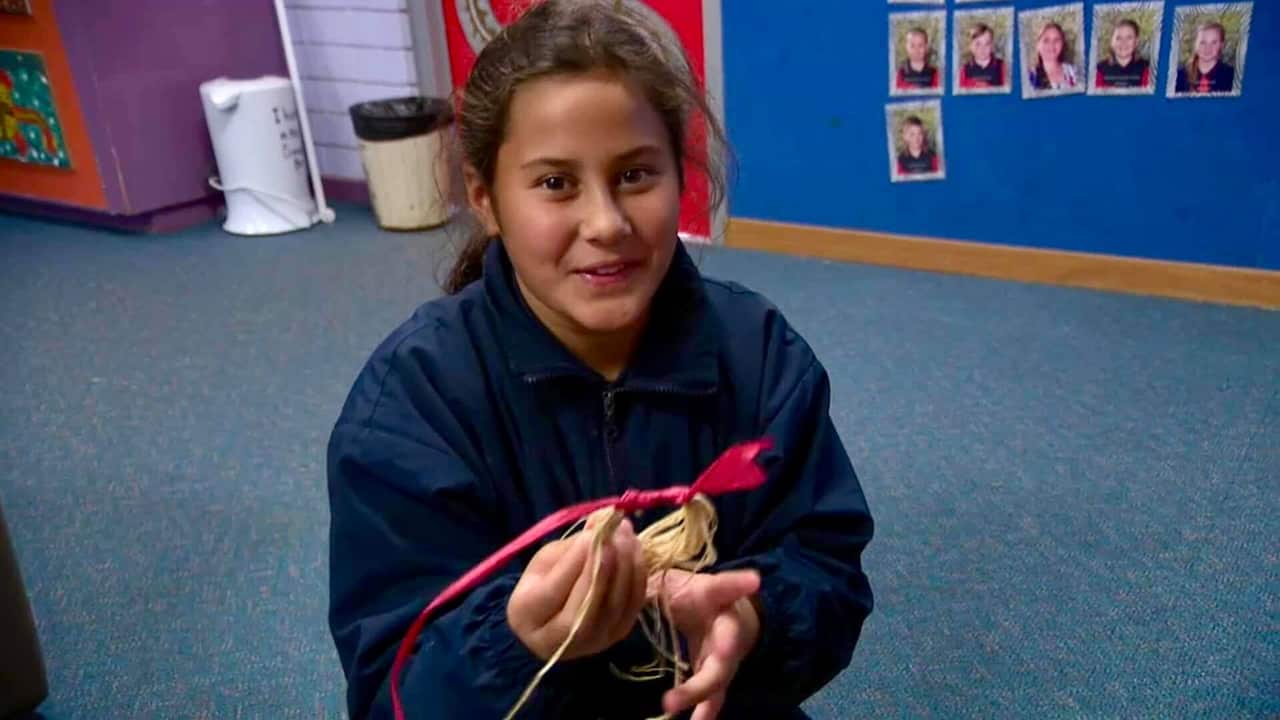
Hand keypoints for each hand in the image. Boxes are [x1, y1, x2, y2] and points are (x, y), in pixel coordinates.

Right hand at [507, 516, 647, 661]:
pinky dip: (637, 576)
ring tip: (627, 535)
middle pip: (587, 605)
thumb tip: (600, 527)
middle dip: (605, 565)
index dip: (575, 563)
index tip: (592, 535)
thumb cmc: (542, 584)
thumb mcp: (544, 561)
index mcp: (527, 615)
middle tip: (615, 533)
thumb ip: (571, 547)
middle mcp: (558, 639)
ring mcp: (591, 643)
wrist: (554, 619)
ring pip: (614, 607)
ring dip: (626, 566)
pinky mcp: (617, 636)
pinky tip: (636, 550)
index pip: (553, 592)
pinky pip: (632, 606)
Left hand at [655, 569, 761, 719]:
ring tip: (674, 704)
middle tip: (722, 651)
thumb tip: (624, 588)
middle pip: (727, 639)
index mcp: (715, 595)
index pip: (725, 586)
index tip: (753, 581)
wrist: (723, 613)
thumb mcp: (674, 582)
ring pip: (718, 673)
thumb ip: (652, 585)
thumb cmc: (692, 594)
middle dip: (723, 647)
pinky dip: (705, 712)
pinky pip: (714, 697)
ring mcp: (727, 654)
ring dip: (699, 690)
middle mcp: (728, 625)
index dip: (739, 584)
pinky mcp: (720, 676)